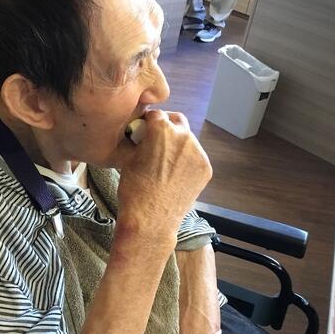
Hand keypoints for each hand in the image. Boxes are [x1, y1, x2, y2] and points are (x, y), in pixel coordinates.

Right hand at [116, 110, 212, 249]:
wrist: (150, 219)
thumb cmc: (133, 188)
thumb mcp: (128, 157)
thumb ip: (139, 139)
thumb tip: (141, 133)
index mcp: (161, 129)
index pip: (156, 114)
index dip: (148, 122)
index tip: (143, 131)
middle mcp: (184, 136)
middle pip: (176, 121)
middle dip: (166, 127)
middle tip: (156, 142)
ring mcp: (198, 153)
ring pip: (188, 140)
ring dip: (177, 144)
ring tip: (164, 162)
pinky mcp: (206, 168)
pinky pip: (195, 157)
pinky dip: (186, 161)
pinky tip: (174, 174)